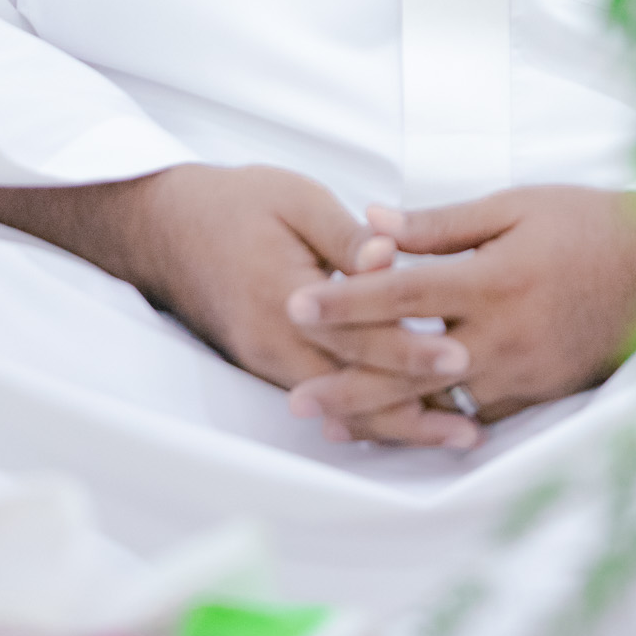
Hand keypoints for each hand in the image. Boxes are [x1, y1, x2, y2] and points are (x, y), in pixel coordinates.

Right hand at [0, 166, 478, 445]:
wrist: (164, 226)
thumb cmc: (235, 203)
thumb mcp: (295, 199)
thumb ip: (346, 236)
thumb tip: (394, 258)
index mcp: (283, 298)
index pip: (357, 336)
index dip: (411, 349)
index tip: (462, 355)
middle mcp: (273, 345)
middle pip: (353, 393)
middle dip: (415, 413)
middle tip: (471, 429)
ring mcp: (267, 362)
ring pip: (340, 407)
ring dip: (396, 424)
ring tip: (452, 436)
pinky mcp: (268, 365)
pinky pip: (324, 398)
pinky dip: (365, 414)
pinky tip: (403, 422)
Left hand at [286, 184, 635, 442]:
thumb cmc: (591, 224)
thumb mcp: (516, 205)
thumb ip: (440, 224)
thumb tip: (373, 222)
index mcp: (492, 280)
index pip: (400, 296)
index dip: (344, 302)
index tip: (297, 305)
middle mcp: (502, 337)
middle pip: (407, 368)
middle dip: (346, 383)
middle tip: (293, 397)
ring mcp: (522, 375)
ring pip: (436, 405)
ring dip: (380, 414)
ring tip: (330, 421)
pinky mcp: (539, 397)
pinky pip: (475, 418)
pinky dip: (432, 424)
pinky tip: (396, 429)